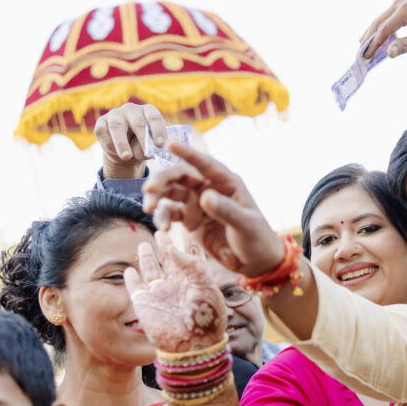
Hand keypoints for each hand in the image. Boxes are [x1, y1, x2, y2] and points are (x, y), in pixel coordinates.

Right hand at [94, 103, 166, 179]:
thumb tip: (148, 152)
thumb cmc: (140, 146)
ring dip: (121, 143)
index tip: (161, 145)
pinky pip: (103, 132)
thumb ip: (148, 149)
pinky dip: (109, 144)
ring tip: (126, 157)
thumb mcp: (147, 148)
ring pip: (117, 126)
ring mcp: (115, 114)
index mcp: (148, 111)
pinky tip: (115, 153)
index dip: (158, 130)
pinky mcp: (101, 122)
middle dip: (142, 138)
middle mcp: (131, 109)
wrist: (123, 152)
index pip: (154, 117)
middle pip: (137, 122)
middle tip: (147, 153)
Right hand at [124, 231, 226, 352]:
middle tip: (162, 229)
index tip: (186, 227)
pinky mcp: (145, 304)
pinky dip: (131, 279)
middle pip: (170, 259)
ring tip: (145, 243)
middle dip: (166, 244)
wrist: (192, 346)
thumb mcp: (205, 288)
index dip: (188, 242)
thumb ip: (191, 266)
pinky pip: (135, 288)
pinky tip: (129, 269)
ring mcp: (161, 294)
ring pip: (152, 270)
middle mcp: (178, 285)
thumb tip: (173, 247)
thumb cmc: (206, 318)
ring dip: (149, 257)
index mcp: (196, 280)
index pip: (192, 256)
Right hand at [141, 143, 284, 275]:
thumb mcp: (246, 225)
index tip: (168, 143)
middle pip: (181, 177)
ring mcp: (198, 204)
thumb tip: (205, 196)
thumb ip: (227, 211)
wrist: (255, 262)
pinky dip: (163, 217)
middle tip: (149, 189)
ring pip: (171, 193)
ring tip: (149, 208)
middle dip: (162, 180)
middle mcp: (209, 189)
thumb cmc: (257, 238)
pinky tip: (162, 227)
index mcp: (226, 183)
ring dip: (157, 198)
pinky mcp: (190, 220)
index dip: (187, 153)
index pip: (204, 164)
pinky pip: (171, 213)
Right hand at [359, 0, 406, 61]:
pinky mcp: (399, 4)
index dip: (374, 43)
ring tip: (362, 48)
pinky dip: (378, 29)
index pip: (385, 29)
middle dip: (368, 39)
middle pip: (378, 22)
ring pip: (379, 20)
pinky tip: (370, 39)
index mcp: (405, 10)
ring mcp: (399, 1)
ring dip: (371, 34)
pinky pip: (385, 18)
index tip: (367, 56)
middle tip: (360, 54)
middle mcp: (400, 2)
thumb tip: (388, 54)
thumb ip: (404, 46)